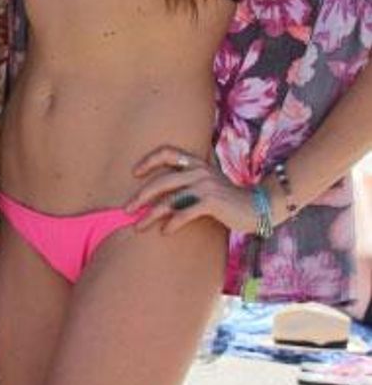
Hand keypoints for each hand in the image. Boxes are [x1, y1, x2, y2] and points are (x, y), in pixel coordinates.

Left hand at [127, 145, 257, 235]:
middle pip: (161, 181)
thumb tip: (167, 186)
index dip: (148, 160)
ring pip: (169, 200)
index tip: (134, 173)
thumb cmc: (228, 198)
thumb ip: (191, 177)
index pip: (167, 152)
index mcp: (197, 163)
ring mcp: (205, 185)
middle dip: (140, 196)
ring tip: (139, 227)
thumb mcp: (210, 181)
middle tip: (127, 209)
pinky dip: (171, 224)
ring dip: (151, 216)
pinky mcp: (211, 202)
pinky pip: (184, 213)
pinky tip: (164, 231)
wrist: (257, 207)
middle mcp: (199, 171)